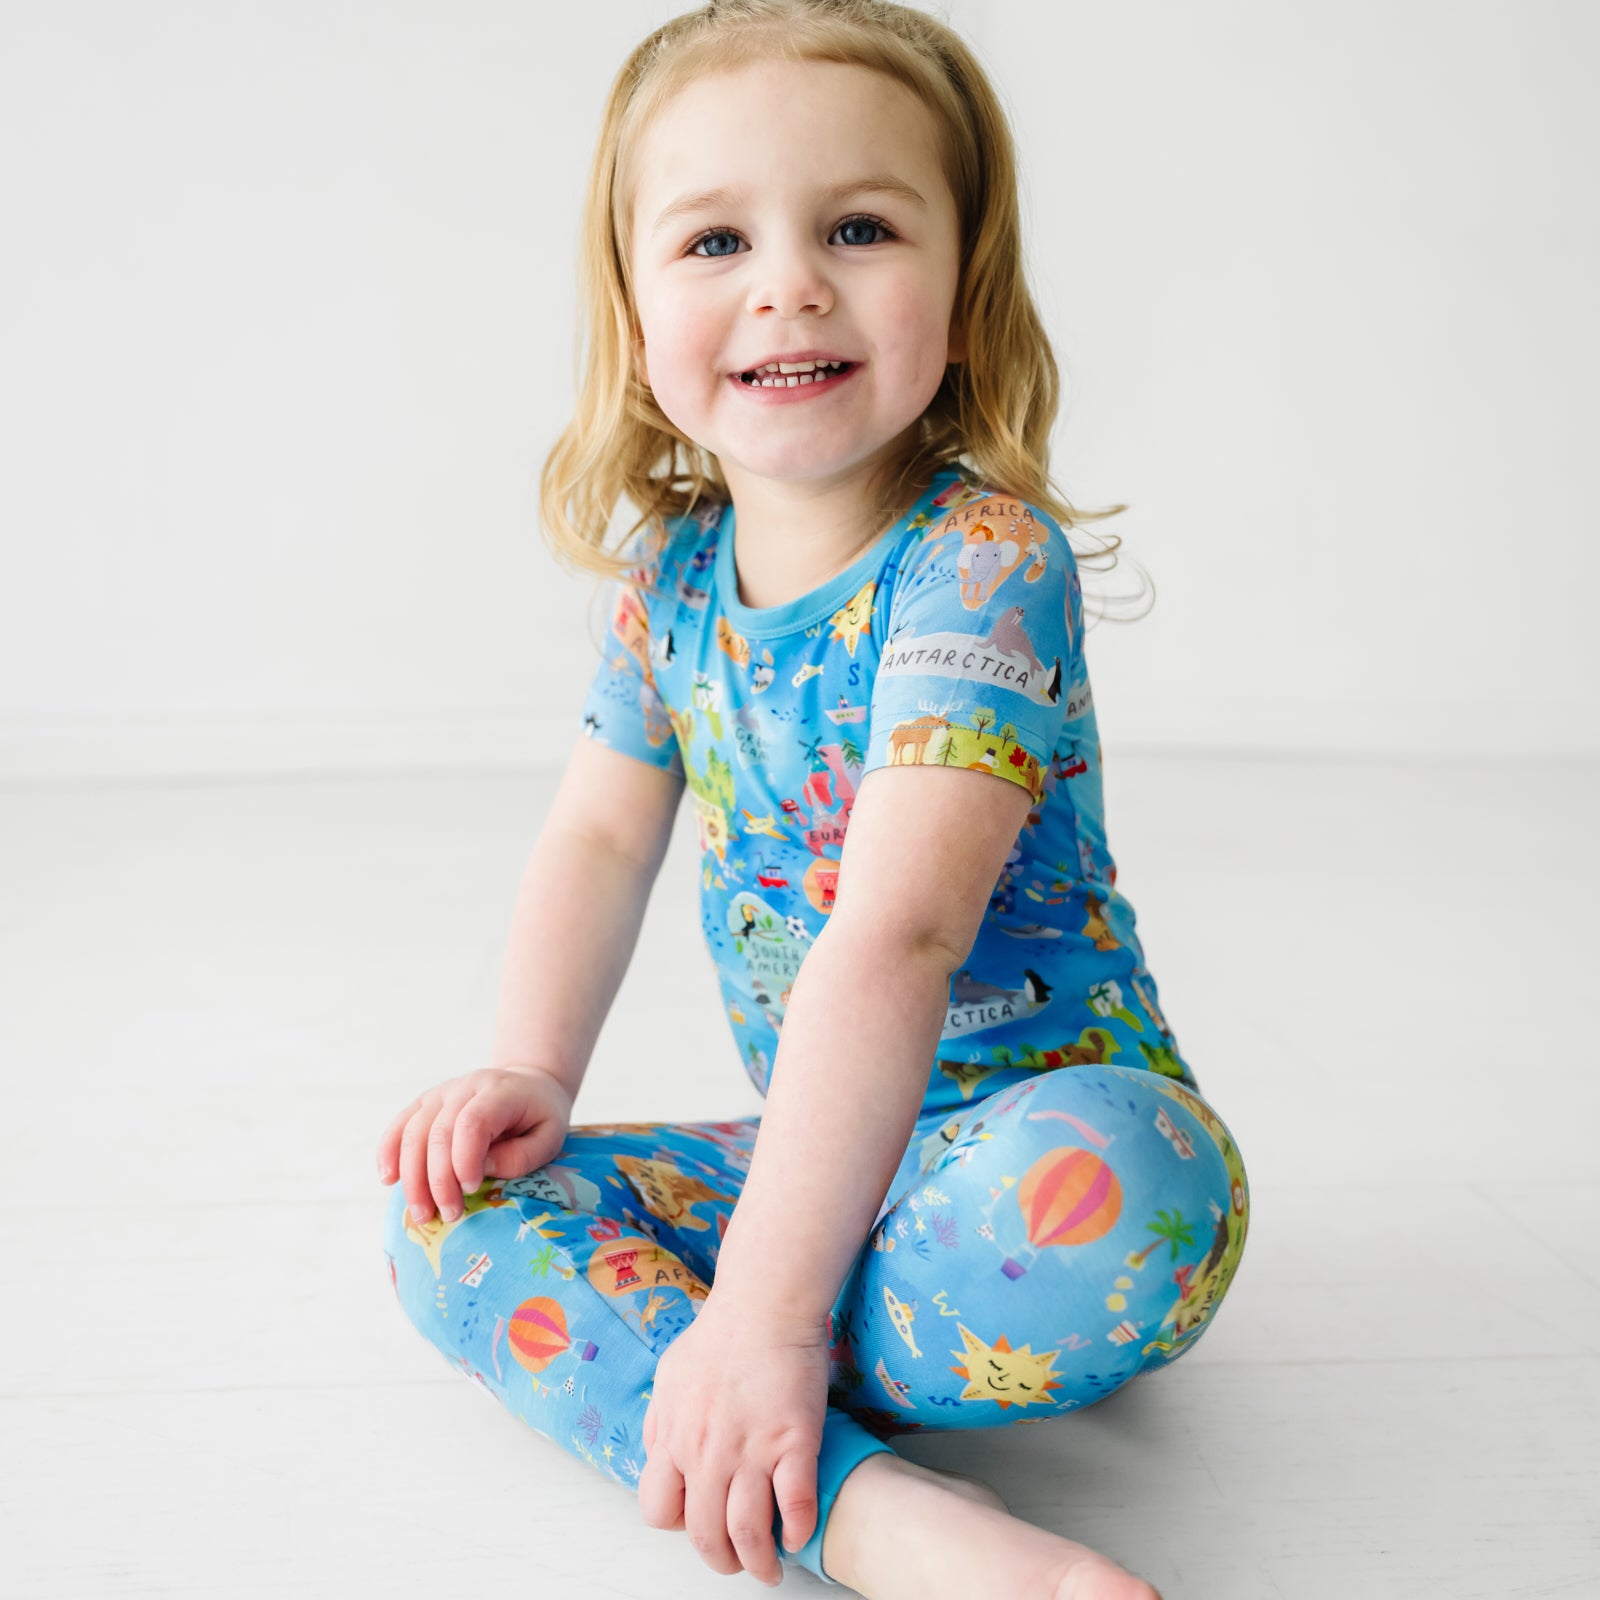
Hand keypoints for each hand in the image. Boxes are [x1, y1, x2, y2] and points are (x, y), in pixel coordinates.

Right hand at [376, 1065, 572, 1223]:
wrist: (528, 1084)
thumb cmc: (539, 1116)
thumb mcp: (550, 1136)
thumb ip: (522, 1155)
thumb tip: (482, 1168)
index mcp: (499, 1092)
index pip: (472, 1122)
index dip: (465, 1159)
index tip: (472, 1189)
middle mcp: (465, 1087)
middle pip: (438, 1132)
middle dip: (439, 1180)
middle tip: (448, 1214)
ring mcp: (441, 1093)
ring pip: (413, 1132)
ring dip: (412, 1177)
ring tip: (422, 1214)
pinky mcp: (426, 1103)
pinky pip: (400, 1125)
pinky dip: (389, 1152)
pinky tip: (388, 1179)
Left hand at [639, 1294, 829, 1585]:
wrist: (764, 1303)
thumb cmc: (720, 1333)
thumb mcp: (669, 1376)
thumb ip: (660, 1422)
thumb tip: (659, 1455)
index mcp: (674, 1438)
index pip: (660, 1511)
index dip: (680, 1527)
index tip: (700, 1523)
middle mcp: (707, 1453)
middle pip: (706, 1534)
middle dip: (723, 1561)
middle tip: (739, 1562)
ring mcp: (751, 1450)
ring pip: (748, 1532)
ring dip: (760, 1562)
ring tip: (771, 1567)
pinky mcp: (794, 1442)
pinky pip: (796, 1506)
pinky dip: (798, 1530)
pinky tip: (800, 1534)